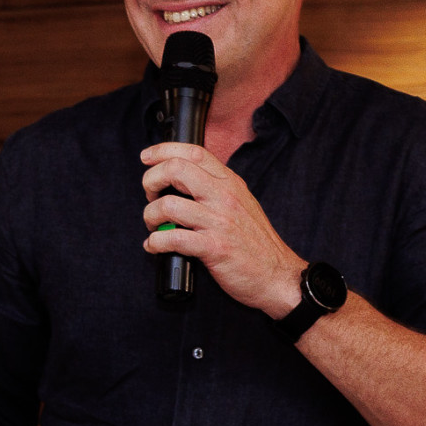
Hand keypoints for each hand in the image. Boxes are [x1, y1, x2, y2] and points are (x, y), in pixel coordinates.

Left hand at [141, 142, 304, 315]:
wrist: (278, 275)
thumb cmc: (257, 243)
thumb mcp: (242, 203)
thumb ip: (217, 189)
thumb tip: (183, 181)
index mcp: (231, 184)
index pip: (194, 152)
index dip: (163, 150)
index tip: (148, 157)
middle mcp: (225, 197)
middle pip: (176, 169)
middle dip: (151, 180)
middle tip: (150, 195)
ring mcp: (219, 222)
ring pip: (168, 205)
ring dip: (151, 216)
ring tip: (155, 226)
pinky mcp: (214, 248)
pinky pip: (173, 239)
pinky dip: (155, 243)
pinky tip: (156, 247)